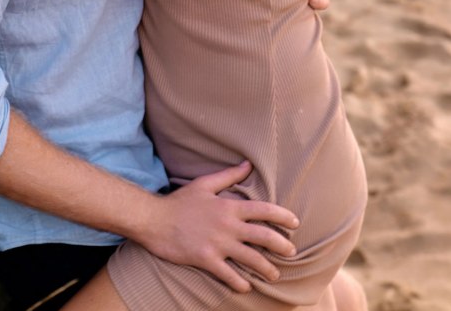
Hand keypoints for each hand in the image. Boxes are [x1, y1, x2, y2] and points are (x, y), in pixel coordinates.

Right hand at [138, 161, 297, 292]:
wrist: (155, 219)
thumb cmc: (180, 201)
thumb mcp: (205, 183)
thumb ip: (229, 175)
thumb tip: (248, 164)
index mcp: (229, 206)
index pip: (263, 210)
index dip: (282, 216)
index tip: (295, 223)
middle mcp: (228, 226)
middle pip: (263, 237)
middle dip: (282, 246)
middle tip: (292, 252)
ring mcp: (218, 244)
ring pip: (251, 259)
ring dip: (266, 268)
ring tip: (275, 274)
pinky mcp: (206, 260)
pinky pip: (230, 275)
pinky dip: (241, 283)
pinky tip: (247, 286)